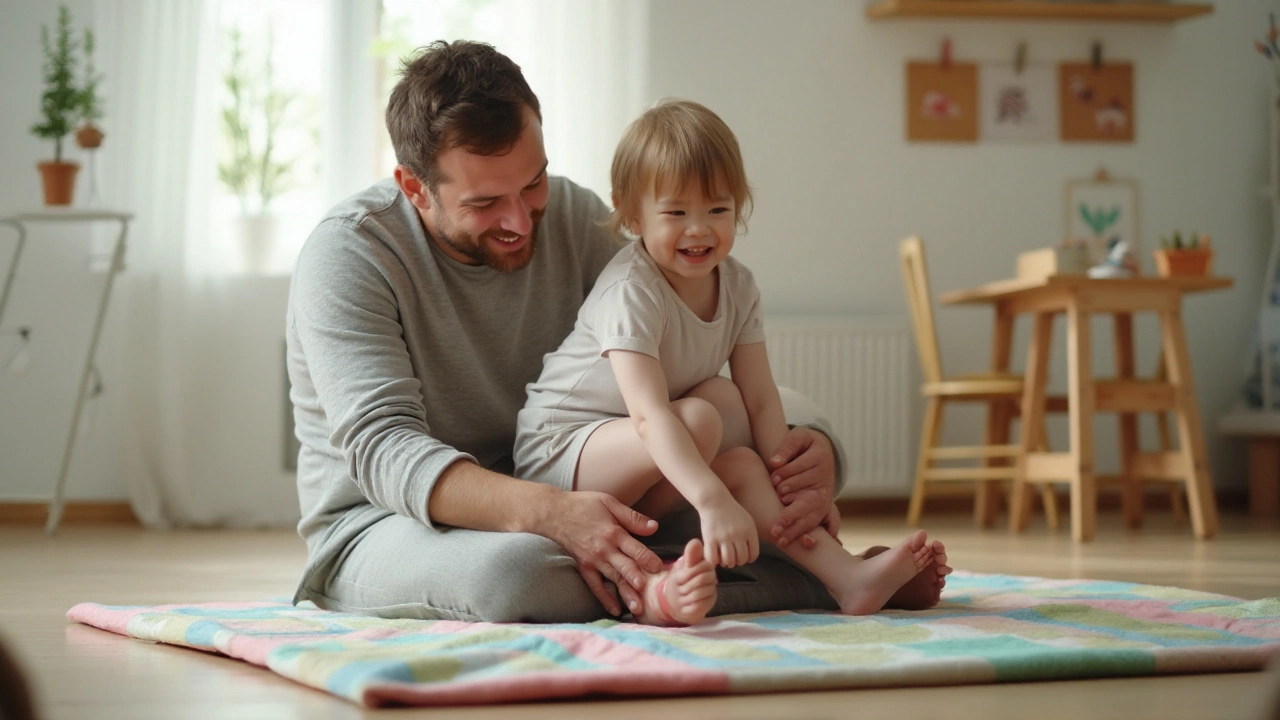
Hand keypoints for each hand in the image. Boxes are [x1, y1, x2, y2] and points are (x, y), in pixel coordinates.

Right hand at [540, 491, 662, 616]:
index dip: (648, 559)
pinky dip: (604, 598)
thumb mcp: (609, 503)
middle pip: (625, 567)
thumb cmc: (583, 505)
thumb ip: (632, 517)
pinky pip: (595, 586)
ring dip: (626, 593)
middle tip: (649, 591)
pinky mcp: (583, 567)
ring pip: (613, 579)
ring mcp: (593, 560)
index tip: (659, 568)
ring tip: (638, 607)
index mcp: (613, 532)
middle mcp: (604, 549)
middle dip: (638, 579)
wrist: (554, 513)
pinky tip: (615, 610)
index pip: (635, 549)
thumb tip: (654, 527)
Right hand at [698, 496, 758, 567]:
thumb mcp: (747, 521)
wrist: (714, 501)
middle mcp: (738, 535)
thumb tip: (750, 556)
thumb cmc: (731, 512)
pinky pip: (713, 558)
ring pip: (728, 561)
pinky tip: (714, 556)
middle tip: (732, 558)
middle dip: (737, 562)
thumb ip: (751, 537)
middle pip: (741, 559)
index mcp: (749, 531)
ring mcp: (724, 537)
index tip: (743, 557)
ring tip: (723, 558)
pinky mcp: (710, 539)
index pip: (753, 554)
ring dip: (726, 563)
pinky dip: (714, 561)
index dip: (748, 559)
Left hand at [766, 427, 836, 546]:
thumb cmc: (804, 444)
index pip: (800, 471)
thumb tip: (773, 463)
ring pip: (813, 514)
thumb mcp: (797, 437)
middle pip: (808, 500)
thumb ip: (786, 447)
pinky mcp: (825, 504)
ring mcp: (827, 494)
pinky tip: (805, 543)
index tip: (775, 481)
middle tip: (774, 528)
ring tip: (782, 541)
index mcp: (820, 458)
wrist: (821, 449)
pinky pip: (824, 521)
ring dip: (798, 529)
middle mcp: (825, 479)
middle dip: (790, 515)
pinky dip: (815, 533)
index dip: (786, 476)